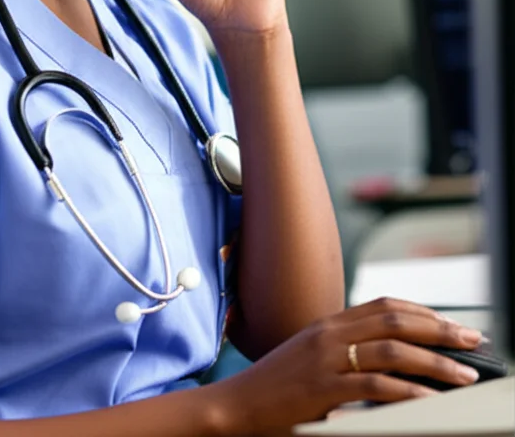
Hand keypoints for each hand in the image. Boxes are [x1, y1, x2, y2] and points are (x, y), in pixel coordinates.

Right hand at [212, 298, 483, 434]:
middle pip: (395, 320)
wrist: (236, 405)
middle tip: (474, 340)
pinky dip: (409, 392)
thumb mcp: (312, 357)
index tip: (451, 324)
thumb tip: (389, 357)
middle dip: (440, 329)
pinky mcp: (324, 388)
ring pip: (393, 350)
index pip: (385, 304)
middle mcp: (330, 333)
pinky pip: (376, 386)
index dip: (423, 311)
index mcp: (329, 323)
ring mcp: (326, 359)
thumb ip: (345, 350)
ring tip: (463, 375)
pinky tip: (430, 400)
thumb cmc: (276, 387)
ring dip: (435, 362)